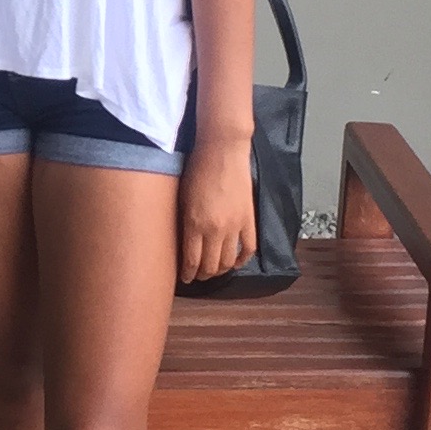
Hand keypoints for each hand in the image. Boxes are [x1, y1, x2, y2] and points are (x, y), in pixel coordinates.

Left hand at [177, 135, 255, 285]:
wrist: (223, 151)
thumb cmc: (197, 168)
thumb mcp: (182, 197)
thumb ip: (184, 222)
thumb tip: (183, 242)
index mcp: (194, 224)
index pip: (191, 260)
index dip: (188, 274)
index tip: (185, 278)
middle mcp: (215, 229)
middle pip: (210, 265)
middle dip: (202, 275)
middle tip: (198, 276)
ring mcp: (235, 226)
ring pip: (228, 260)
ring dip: (220, 270)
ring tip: (214, 270)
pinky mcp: (249, 219)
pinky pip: (249, 248)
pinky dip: (242, 259)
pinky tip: (235, 262)